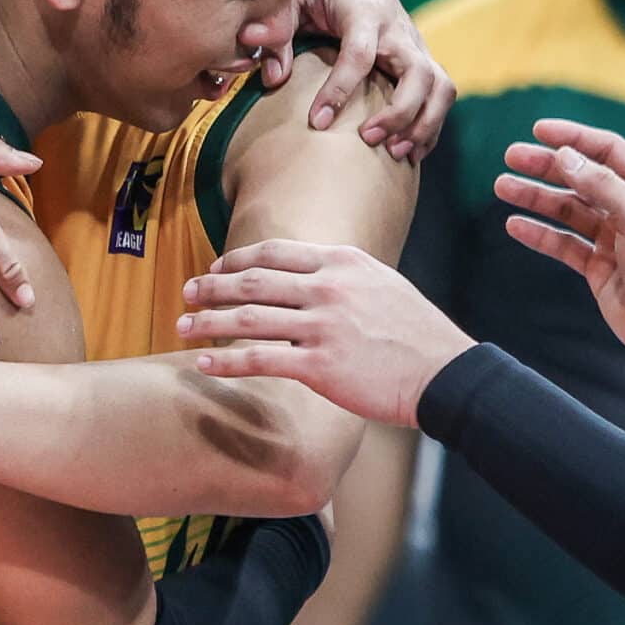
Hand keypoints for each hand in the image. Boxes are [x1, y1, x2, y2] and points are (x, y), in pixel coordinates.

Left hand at [177, 241, 469, 427]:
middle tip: (187, 291)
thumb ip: (344, 277)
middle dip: (212, 286)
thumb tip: (313, 277)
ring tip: (181, 325)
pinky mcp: (320, 365)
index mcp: (342, 262)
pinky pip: (259, 359)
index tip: (216, 268)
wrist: (444, 372)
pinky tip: (204, 362)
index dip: (238, 259)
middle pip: (253, 280)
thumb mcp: (382, 284)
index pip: (275, 252)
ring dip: (207, 321)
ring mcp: (322, 325)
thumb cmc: (417, 333)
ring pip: (248, 318)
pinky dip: (225, 360)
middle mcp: (327, 287)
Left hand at [264, 0, 455, 161]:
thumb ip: (277, 27)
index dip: (340, 89)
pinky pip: (441, 95)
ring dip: (424, 124)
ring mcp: (415, 45)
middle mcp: (398, 29)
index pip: (359, 53)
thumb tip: (273, 76)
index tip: (317, 121)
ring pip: (440, 87)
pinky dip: (431, 126)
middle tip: (368, 140)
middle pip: (418, 73)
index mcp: (363, 10)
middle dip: (399, 113)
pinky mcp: (422, 60)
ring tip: (395, 154)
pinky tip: (409, 153)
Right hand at [494, 120, 624, 365]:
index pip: (609, 151)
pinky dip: (539, 234)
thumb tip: (565, 156)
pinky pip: (563, 244)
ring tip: (502, 186)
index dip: (574, 137)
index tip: (539, 130)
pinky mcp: (598, 267)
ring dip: (535, 198)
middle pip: (582, 177)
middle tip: (511, 156)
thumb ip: (602, 186)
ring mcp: (614, 238)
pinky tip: (515, 225)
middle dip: (546, 166)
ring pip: (567, 210)